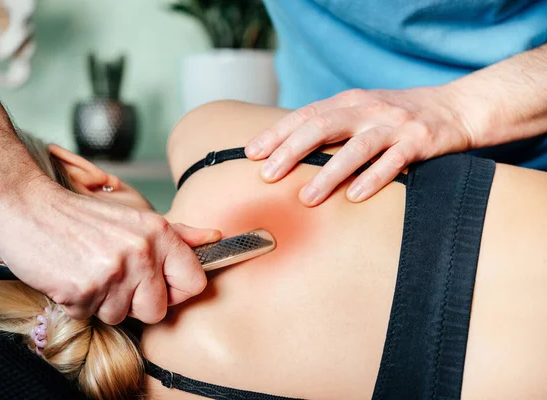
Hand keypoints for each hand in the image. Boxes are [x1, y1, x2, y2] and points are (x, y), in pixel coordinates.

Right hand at [0, 176, 220, 324]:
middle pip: (158, 310)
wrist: (28, 208)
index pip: (194, 283)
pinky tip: (73, 276)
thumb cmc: (82, 216)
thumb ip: (179, 233)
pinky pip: (91, 315)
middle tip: (114, 276)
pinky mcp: (84, 290)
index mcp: (159, 233)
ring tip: (90, 271)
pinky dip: (79, 303)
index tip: (158, 284)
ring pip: (122, 316)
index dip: (176, 290)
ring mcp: (113, 272)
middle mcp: (141, 251)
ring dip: (104, 302)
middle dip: (136, 302)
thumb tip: (214, 237)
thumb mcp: (136, 218)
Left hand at [245, 85, 474, 204]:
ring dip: (328, 174)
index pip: (305, 115)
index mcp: (349, 101)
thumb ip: (332, 126)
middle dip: (291, 151)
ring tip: (306, 198)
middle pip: (323, 127)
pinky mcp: (419, 142)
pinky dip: (372, 179)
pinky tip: (354, 197)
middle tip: (267, 176)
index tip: (252, 153)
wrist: (454, 108)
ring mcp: (394, 125)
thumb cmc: (396, 117)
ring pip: (356, 148)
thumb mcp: (362, 112)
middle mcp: (368, 109)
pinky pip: (393, 163)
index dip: (277, 133)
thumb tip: (289, 152)